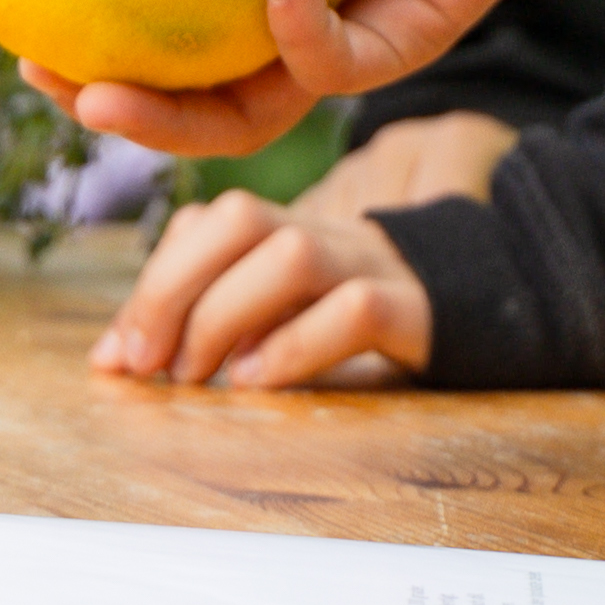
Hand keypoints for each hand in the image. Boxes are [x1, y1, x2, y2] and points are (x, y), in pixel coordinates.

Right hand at [16, 0, 604, 160]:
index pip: (153, 15)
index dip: (86, 33)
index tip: (19, 26)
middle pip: (190, 90)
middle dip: (115, 107)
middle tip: (54, 85)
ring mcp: (347, 26)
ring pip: (251, 113)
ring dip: (175, 119)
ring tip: (106, 93)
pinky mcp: (409, 40)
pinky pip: (332, 66)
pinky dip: (292, 26)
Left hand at [92, 123, 506, 389]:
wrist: (494, 307)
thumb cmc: (361, 321)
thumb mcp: (282, 313)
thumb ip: (206, 319)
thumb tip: (110, 357)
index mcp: (289, 229)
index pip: (207, 222)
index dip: (153, 280)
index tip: (116, 357)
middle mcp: (327, 234)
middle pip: (238, 219)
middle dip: (173, 289)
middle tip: (146, 365)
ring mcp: (375, 265)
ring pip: (293, 254)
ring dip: (227, 315)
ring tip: (200, 378)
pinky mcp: (417, 309)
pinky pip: (355, 309)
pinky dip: (295, 346)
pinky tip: (259, 385)